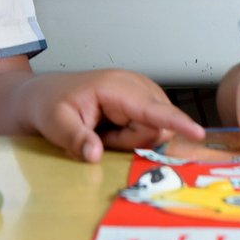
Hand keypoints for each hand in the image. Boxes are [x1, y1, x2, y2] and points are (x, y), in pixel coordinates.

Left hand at [23, 69, 204, 162]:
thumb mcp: (54, 123)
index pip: (152, 107)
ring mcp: (138, 91)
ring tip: (104, 132)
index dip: (176, 121)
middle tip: (102, 137)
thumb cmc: (48, 105)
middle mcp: (133, 84)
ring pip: (154, 128)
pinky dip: (132, 135)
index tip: (198, 134)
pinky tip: (111, 130)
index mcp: (114, 86)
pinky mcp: (139, 101)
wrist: (40, 96)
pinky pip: (148, 127)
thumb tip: (95, 155)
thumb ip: (75, 139)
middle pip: (156, 125)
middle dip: (134, 140)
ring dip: (131, 139)